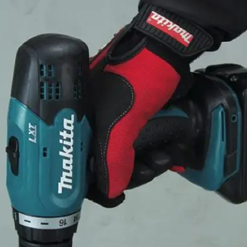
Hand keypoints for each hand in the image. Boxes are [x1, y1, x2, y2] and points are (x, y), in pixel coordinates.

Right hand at [87, 5, 212, 206]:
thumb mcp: (121, 117)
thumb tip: (110, 192)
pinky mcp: (136, 125)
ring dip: (146, 168)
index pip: (74, 162)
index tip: (111, 198)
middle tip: (147, 172)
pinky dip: (154, 158)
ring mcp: (115, 125)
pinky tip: (168, 156)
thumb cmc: (139, 75)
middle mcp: (92, 125)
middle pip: (102, 167)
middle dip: (128, 176)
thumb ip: (112, 157)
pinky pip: (141, 152)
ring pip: (124, 161)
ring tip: (163, 159)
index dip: (90, 185)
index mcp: (77, 120)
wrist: (172, 49)